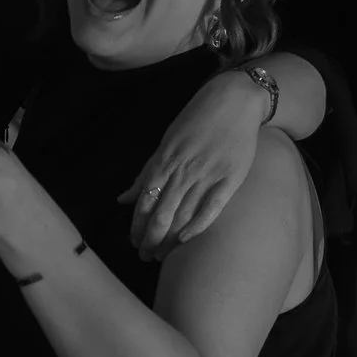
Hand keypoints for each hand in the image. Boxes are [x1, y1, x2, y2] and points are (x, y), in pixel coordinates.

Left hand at [116, 68, 274, 257]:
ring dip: (169, 238)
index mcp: (163, 162)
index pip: (144, 202)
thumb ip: (146, 173)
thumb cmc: (196, 121)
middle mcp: (181, 170)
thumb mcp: (166, 144)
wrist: (233, 100)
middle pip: (160, 213)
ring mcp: (206, 175)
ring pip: (182, 214)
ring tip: (161, 256)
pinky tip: (186, 240)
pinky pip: (211, 207)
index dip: (137, 226)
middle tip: (145, 256)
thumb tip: (123, 199)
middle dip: (150, 239)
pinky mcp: (229, 178)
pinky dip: (197, 225)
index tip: (134, 243)